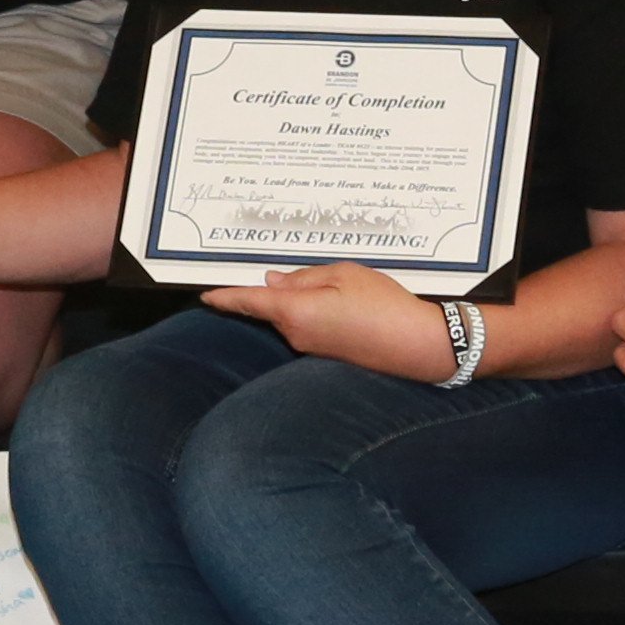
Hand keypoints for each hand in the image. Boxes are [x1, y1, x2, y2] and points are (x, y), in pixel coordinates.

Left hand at [199, 260, 449, 376]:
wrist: (418, 347)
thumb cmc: (385, 306)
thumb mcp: (344, 275)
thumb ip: (304, 277)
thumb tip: (274, 282)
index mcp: (296, 311)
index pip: (249, 302)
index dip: (225, 297)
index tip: (206, 294)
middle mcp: (297, 335)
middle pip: (272, 307)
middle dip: (277, 290)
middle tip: (299, 270)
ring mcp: (311, 348)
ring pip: (292, 316)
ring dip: (302, 301)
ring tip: (342, 287)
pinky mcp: (326, 355)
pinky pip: (309, 328)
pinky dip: (316, 313)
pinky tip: (344, 304)